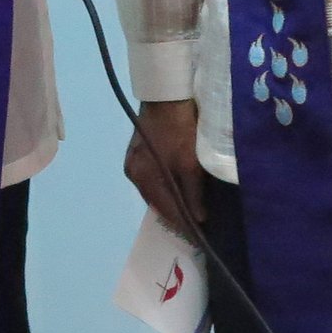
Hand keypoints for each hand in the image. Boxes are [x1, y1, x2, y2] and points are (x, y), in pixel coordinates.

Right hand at [124, 100, 205, 232]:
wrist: (166, 94)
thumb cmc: (181, 128)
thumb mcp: (191, 162)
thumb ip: (193, 193)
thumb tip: (198, 219)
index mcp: (145, 178)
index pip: (166, 211)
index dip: (183, 225)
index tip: (199, 237)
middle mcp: (134, 174)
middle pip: (158, 203)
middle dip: (176, 215)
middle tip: (196, 226)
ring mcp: (132, 163)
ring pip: (154, 192)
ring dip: (170, 202)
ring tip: (188, 211)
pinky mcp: (136, 154)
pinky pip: (152, 180)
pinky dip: (164, 188)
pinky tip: (176, 191)